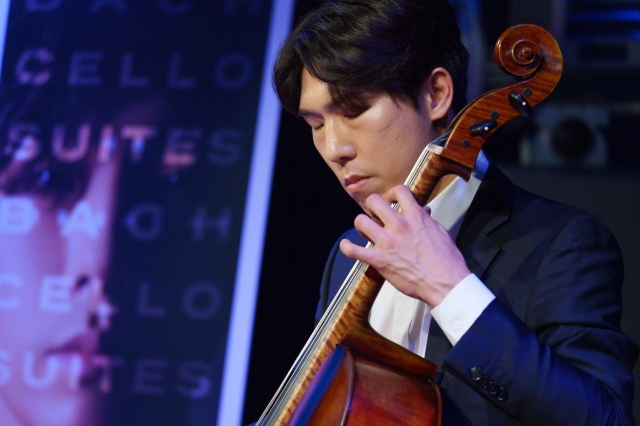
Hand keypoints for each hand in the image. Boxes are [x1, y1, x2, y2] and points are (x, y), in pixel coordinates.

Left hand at [339, 185, 470, 305]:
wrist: (445, 283)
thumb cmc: (447, 259)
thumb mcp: (440, 232)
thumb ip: (426, 220)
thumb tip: (422, 211)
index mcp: (415, 217)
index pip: (399, 191)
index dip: (393, 194)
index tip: (392, 201)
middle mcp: (398, 225)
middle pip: (374, 201)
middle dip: (373, 207)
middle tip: (377, 216)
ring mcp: (387, 242)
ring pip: (360, 221)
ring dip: (362, 225)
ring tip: (366, 231)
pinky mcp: (379, 260)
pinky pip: (354, 251)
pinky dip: (347, 247)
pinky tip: (347, 245)